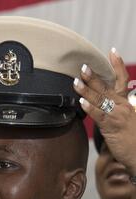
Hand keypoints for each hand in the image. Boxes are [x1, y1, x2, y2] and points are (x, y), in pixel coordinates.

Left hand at [73, 48, 135, 175]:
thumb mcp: (128, 120)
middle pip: (106, 87)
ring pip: (100, 99)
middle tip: (83, 67)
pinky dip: (90, 108)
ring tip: (76, 81)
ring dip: (86, 90)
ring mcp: (117, 115)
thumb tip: (101, 107)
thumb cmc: (133, 139)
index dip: (117, 65)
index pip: (122, 80)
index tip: (112, 51)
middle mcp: (123, 106)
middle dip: (93, 77)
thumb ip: (116, 111)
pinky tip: (81, 102)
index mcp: (127, 102)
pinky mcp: (111, 127)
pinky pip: (99, 115)